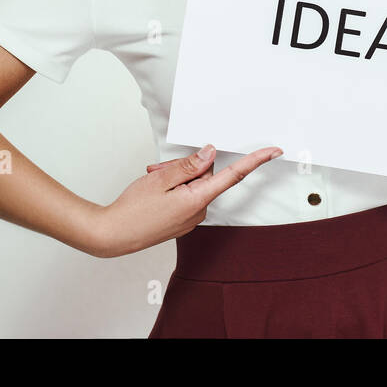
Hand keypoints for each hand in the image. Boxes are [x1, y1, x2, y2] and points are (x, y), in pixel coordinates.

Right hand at [91, 144, 281, 257]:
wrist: (112, 235)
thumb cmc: (132, 209)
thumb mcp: (160, 178)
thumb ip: (188, 165)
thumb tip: (210, 153)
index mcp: (198, 199)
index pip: (234, 176)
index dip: (255, 161)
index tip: (273, 152)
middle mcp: (199, 211)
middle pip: (205, 175)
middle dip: (186, 166)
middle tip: (159, 168)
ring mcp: (190, 218)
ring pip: (193, 184)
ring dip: (176, 176)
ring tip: (152, 179)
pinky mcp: (182, 221)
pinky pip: (186, 196)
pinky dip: (173, 187)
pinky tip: (155, 189)